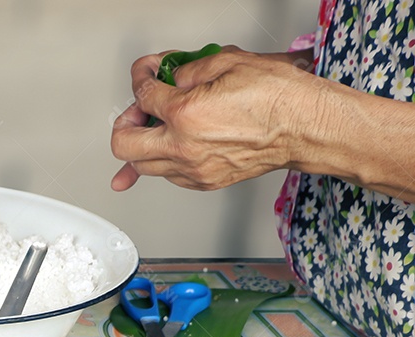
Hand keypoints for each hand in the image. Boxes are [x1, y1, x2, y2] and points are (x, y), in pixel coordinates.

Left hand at [110, 47, 317, 190]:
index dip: (141, 77)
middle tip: (138, 109)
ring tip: (157, 127)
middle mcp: (184, 147)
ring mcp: (193, 169)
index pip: (142, 94)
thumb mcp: (229, 61)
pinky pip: (168, 175)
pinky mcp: (205, 182)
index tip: (146, 73)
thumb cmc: (280, 97)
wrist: (307, 128)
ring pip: (142, 165)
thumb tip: (171, 75)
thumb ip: (189, 68)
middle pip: (123, 144)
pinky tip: (172, 146)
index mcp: (185, 114)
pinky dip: (164, 160)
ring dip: (142, 145)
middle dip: (125, 122)